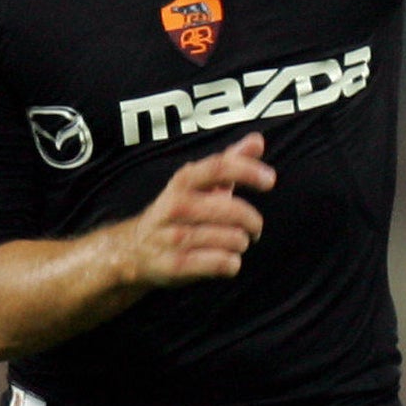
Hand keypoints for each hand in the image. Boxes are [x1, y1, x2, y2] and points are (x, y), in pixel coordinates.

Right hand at [116, 133, 276, 285]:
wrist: (135, 249)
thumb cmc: (180, 212)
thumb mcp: (201, 184)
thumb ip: (230, 161)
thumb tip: (256, 140)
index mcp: (184, 182)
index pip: (218, 168)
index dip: (248, 170)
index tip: (270, 180)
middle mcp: (175, 207)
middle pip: (230, 209)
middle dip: (252, 221)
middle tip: (253, 228)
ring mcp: (172, 237)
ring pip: (230, 239)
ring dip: (241, 243)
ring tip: (236, 244)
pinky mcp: (173, 265)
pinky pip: (220, 263)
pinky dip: (232, 264)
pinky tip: (229, 261)